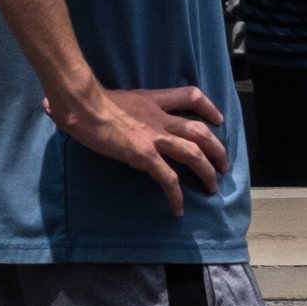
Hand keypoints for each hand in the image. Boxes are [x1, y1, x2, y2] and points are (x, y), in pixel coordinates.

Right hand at [46, 79, 226, 216]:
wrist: (83, 105)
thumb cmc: (90, 101)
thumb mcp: (118, 99)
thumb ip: (127, 109)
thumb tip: (119, 123)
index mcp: (154, 101)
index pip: (192, 97)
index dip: (209, 108)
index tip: (218, 120)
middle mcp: (161, 118)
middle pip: (201, 131)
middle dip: (217, 149)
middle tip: (223, 164)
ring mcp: (155, 137)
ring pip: (194, 153)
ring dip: (207, 171)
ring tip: (212, 186)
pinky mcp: (145, 155)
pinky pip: (168, 178)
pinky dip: (176, 195)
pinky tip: (178, 208)